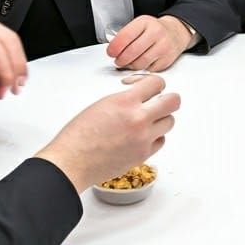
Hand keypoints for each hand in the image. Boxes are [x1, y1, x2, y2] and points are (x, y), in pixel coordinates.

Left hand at [0, 10, 27, 98]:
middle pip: (8, 41)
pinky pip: (9, 43)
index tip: (5, 87)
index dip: (3, 67)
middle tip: (13, 90)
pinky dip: (14, 60)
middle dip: (15, 67)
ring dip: (18, 65)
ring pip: (12, 41)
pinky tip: (13, 75)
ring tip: (16, 85)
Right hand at [35, 74, 179, 192]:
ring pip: (170, 122)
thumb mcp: (102, 104)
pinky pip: (161, 141)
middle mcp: (139, 119)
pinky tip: (142, 135)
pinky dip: (155, 137)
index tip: (147, 86)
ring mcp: (143, 138)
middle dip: (166, 99)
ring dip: (160, 118)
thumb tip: (141, 98)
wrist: (72, 162)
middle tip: (157, 101)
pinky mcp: (143, 155)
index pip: (157, 82)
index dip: (153, 83)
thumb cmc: (78, 136)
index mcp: (125, 101)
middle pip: (173, 101)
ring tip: (147, 120)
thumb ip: (126, 99)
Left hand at [106, 15, 192, 71]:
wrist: (176, 33)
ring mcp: (163, 47)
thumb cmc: (154, 30)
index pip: (125, 36)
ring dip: (130, 66)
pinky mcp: (167, 60)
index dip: (114, 47)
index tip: (111, 52)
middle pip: (131, 52)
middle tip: (118, 60)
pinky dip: (142, 69)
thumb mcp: (140, 25)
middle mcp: (156, 33)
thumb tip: (113, 50)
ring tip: (129, 62)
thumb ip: (126, 35)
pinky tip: (142, 62)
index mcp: (145, 22)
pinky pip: (148, 70)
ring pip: (139, 64)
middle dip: (120, 60)